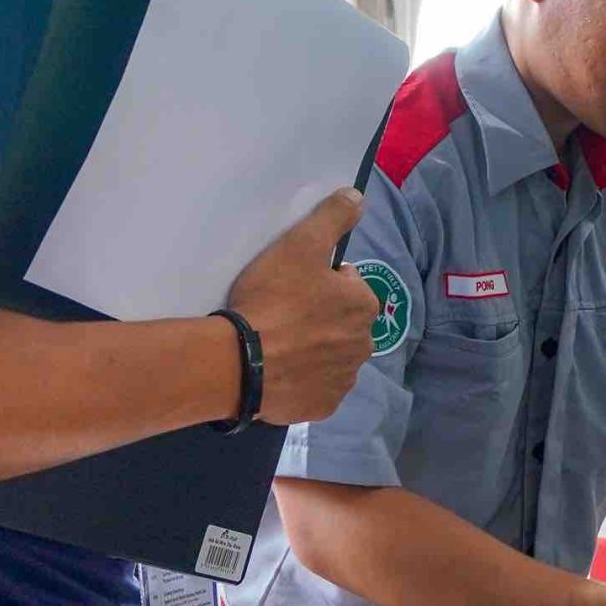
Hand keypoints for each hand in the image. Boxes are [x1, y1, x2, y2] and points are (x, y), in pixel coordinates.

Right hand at [226, 189, 381, 425]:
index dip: (320, 280)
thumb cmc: (273, 299)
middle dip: (320, 316)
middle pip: (342, 321)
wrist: (241, 362)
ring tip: (277, 342)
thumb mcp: (300, 244)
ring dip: (313, 348)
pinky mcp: (322, 407)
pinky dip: (303, 379)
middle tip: (283, 313)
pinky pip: (316, 387)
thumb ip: (333, 217)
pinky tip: (279, 370)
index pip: (347, 284)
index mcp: (364, 306)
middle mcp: (363, 346)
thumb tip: (358, 197)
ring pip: (331, 355)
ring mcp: (343, 380)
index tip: (293, 284)